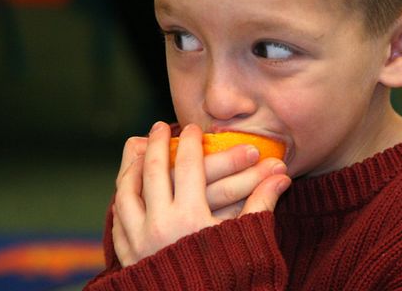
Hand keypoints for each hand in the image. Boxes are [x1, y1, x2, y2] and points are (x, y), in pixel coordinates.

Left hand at [112, 122, 290, 266]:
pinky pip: (118, 219)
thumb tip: (283, 177)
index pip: (190, 166)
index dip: (192, 143)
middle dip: (158, 144)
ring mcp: (139, 243)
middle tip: (160, 126)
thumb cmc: (231, 279)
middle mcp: (160, 226)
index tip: (192, 128)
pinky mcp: (129, 258)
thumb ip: (261, 204)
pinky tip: (127, 190)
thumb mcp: (247, 240)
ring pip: (126, 193)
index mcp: (191, 218)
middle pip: (154, 172)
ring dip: (133, 168)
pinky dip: (122, 198)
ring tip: (139, 152)